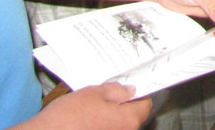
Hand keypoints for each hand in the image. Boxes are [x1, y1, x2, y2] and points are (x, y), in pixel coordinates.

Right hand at [23, 83, 149, 129]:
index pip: (145, 106)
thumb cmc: (69, 115)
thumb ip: (116, 91)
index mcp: (127, 120)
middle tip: (108, 95)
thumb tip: (130, 90)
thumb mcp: (94, 92)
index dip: (139, 95)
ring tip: (93, 107)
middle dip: (123, 106)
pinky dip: (100, 126)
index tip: (130, 88)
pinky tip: (86, 120)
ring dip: (110, 117)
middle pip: (132, 118)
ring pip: (117, 126)